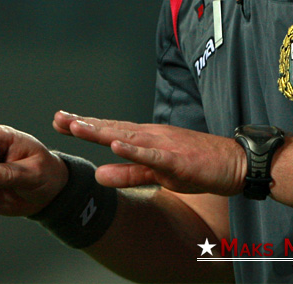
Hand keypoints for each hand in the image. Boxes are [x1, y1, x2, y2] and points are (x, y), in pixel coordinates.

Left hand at [53, 111, 246, 195]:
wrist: (234, 162)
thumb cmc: (197, 167)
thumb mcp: (157, 174)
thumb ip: (128, 173)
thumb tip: (99, 175)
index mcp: (146, 138)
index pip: (110, 130)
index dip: (85, 126)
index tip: (61, 121)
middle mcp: (151, 135)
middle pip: (112, 128)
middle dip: (84, 124)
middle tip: (58, 118)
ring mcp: (163, 144)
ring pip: (127, 136)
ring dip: (101, 131)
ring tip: (77, 126)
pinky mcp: (177, 159)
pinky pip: (152, 155)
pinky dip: (134, 150)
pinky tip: (117, 145)